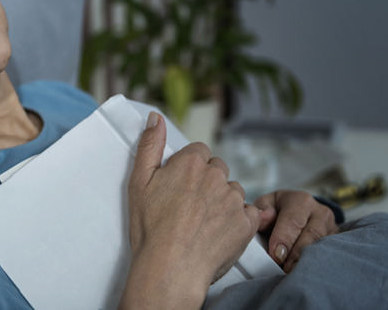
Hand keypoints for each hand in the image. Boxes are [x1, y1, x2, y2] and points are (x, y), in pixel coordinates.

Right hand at [119, 112, 259, 309]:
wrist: (169, 269)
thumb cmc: (150, 230)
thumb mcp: (139, 181)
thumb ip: (149, 144)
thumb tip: (156, 117)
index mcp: (190, 163)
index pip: (199, 152)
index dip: (189, 168)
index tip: (180, 187)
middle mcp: (216, 176)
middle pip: (217, 170)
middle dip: (207, 183)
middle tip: (189, 207)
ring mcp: (233, 200)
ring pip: (232, 191)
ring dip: (222, 201)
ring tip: (202, 222)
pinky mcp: (246, 223)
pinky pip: (247, 213)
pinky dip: (237, 220)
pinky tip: (219, 231)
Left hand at [254, 190, 339, 272]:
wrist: (297, 213)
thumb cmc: (277, 210)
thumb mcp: (266, 205)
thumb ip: (263, 211)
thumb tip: (263, 217)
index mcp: (300, 201)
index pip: (293, 220)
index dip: (284, 238)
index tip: (276, 254)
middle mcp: (320, 212)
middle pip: (312, 234)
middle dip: (297, 253)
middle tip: (285, 267)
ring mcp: (332, 227)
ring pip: (322, 245)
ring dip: (306, 260)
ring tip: (293, 271)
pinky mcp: (336, 242)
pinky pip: (329, 253)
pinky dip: (316, 263)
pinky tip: (305, 271)